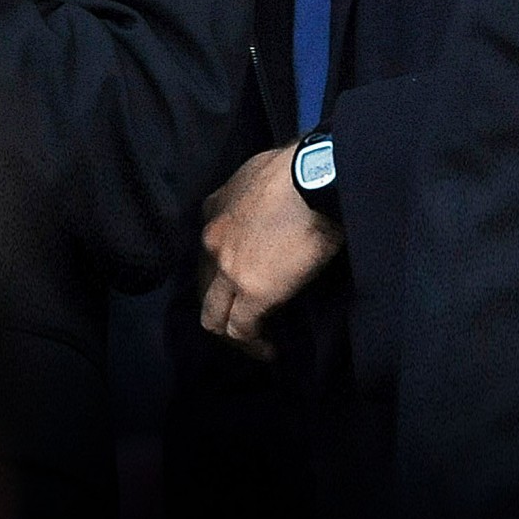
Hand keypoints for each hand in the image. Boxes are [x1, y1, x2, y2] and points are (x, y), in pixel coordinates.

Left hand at [198, 143, 344, 358]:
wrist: (314, 178)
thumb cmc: (299, 168)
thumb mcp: (260, 172)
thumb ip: (251, 193)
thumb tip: (267, 201)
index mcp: (215, 210)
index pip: (208, 251)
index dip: (224, 270)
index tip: (245, 281)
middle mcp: (212, 241)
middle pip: (204, 287)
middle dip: (222, 306)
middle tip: (248, 317)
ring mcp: (228, 269)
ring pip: (214, 316)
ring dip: (232, 332)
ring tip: (255, 342)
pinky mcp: (251, 292)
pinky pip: (240, 330)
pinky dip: (253, 345)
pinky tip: (269, 350)